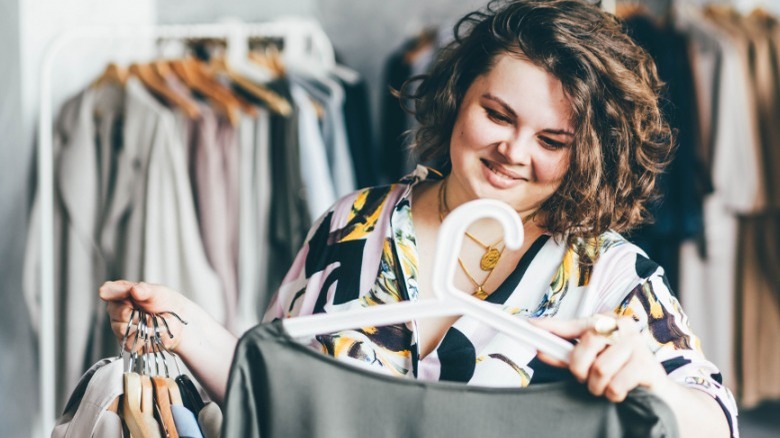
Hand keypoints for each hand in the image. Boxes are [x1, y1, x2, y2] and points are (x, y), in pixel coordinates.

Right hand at [99, 280, 188, 352]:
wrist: (178, 320)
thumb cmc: (164, 302)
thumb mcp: (156, 292)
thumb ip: (145, 290)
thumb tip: (134, 290)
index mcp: (119, 295)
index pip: (107, 291)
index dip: (118, 294)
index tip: (132, 293)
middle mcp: (116, 312)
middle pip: (116, 314)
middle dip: (135, 313)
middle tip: (147, 311)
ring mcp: (121, 329)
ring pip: (121, 330)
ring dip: (140, 326)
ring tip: (150, 321)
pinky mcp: (129, 343)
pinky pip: (129, 344)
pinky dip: (143, 339)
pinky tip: (150, 332)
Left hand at [531, 314, 670, 401]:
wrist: (657, 391)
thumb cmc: (619, 370)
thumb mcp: (590, 360)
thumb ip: (566, 355)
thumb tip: (541, 349)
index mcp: (605, 321)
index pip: (573, 324)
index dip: (551, 327)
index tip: (531, 326)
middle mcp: (621, 327)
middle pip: (586, 345)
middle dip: (581, 369)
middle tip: (587, 378)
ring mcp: (636, 344)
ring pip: (600, 369)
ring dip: (597, 386)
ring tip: (605, 386)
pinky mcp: (646, 365)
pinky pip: (616, 384)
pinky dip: (613, 394)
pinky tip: (620, 391)